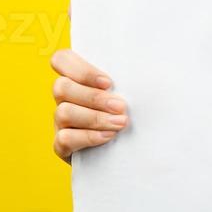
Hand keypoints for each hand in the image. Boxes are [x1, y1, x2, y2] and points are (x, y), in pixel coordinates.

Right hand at [50, 48, 127, 164]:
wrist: (131, 151)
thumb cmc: (133, 114)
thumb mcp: (131, 94)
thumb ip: (129, 80)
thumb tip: (151, 70)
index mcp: (77, 80)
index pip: (62, 60)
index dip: (80, 69)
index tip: (108, 82)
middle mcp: (65, 99)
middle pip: (61, 87)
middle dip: (94, 97)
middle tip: (121, 106)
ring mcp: (61, 123)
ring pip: (63, 112)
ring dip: (95, 118)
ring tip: (120, 123)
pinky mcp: (62, 146)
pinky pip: (65, 138)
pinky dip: (88, 137)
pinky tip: (108, 136)